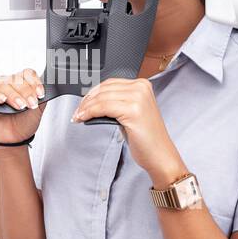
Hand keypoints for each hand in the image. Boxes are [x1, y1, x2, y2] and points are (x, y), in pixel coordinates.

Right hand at [0, 68, 47, 143]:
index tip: (40, 93)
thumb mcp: (38, 110)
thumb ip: (42, 97)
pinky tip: (2, 100)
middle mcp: (6, 83)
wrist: (13, 140)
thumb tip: (46, 88)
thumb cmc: (23, 123)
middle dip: (25, 92)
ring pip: (2, 85)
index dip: (34, 82)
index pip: (27, 74)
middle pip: (15, 79)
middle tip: (31, 104)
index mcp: (19, 83)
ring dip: (13, 95)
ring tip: (20, 106)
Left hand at [71, 78, 186, 185]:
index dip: (92, 93)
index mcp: (142, 85)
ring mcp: (138, 98)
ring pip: (101, 98)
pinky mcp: (133, 110)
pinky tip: (83, 118)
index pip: (110, 83)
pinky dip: (90, 112)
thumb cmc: (147, 138)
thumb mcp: (131, 113)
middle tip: (77, 111)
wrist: (160, 155)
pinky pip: (103, 107)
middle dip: (87, 100)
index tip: (82, 103)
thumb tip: (93, 101)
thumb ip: (117, 102)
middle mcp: (141, 88)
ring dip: (85, 107)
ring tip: (78, 116)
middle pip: (104, 89)